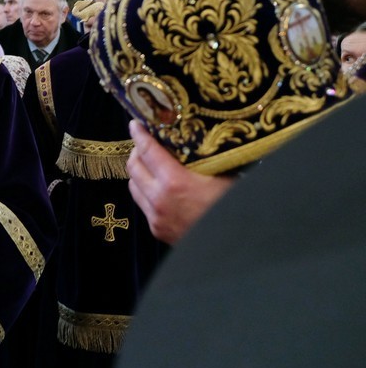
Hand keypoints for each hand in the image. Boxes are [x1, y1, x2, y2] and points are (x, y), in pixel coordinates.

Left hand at [127, 121, 235, 243]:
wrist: (233, 243)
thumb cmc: (233, 206)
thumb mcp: (222, 176)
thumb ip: (203, 158)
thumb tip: (199, 135)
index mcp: (175, 182)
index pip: (147, 151)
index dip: (139, 134)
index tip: (135, 123)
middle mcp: (159, 200)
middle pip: (133, 167)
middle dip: (137, 151)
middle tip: (145, 143)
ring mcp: (155, 217)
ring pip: (133, 186)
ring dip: (138, 172)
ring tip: (150, 164)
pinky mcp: (156, 230)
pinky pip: (142, 204)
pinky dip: (145, 192)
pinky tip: (158, 187)